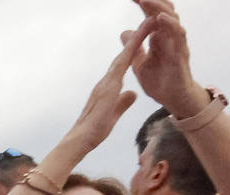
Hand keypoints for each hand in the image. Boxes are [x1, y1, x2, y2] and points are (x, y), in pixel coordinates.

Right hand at [65, 18, 152, 151]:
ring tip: (149, 21)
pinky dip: (131, 51)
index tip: (144, 35)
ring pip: (124, 55)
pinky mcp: (108, 87)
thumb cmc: (94, 131)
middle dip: (137, 37)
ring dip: (137, 38)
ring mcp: (106, 83)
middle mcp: (106, 81)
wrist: (80, 140)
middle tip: (149, 19)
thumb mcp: (114, 114)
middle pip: (124, 55)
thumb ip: (123, 102)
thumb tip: (132, 94)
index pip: (124, 65)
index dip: (134, 50)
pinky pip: (123, 64)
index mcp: (109, 87)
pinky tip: (139, 40)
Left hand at [127, 0, 205, 117]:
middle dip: (151, 2)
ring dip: (158, 8)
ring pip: (171, 19)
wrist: (171, 99)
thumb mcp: (139, 62)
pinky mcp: (180, 54)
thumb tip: (125, 32)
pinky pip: (177, 35)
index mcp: (157, 37)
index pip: (151, 15)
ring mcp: (175, 44)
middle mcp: (168, 37)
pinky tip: (160, 18)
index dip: (143, 5)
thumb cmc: (159, 80)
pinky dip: (169, 25)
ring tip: (145, 1)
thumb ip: (134, 47)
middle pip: (162, 12)